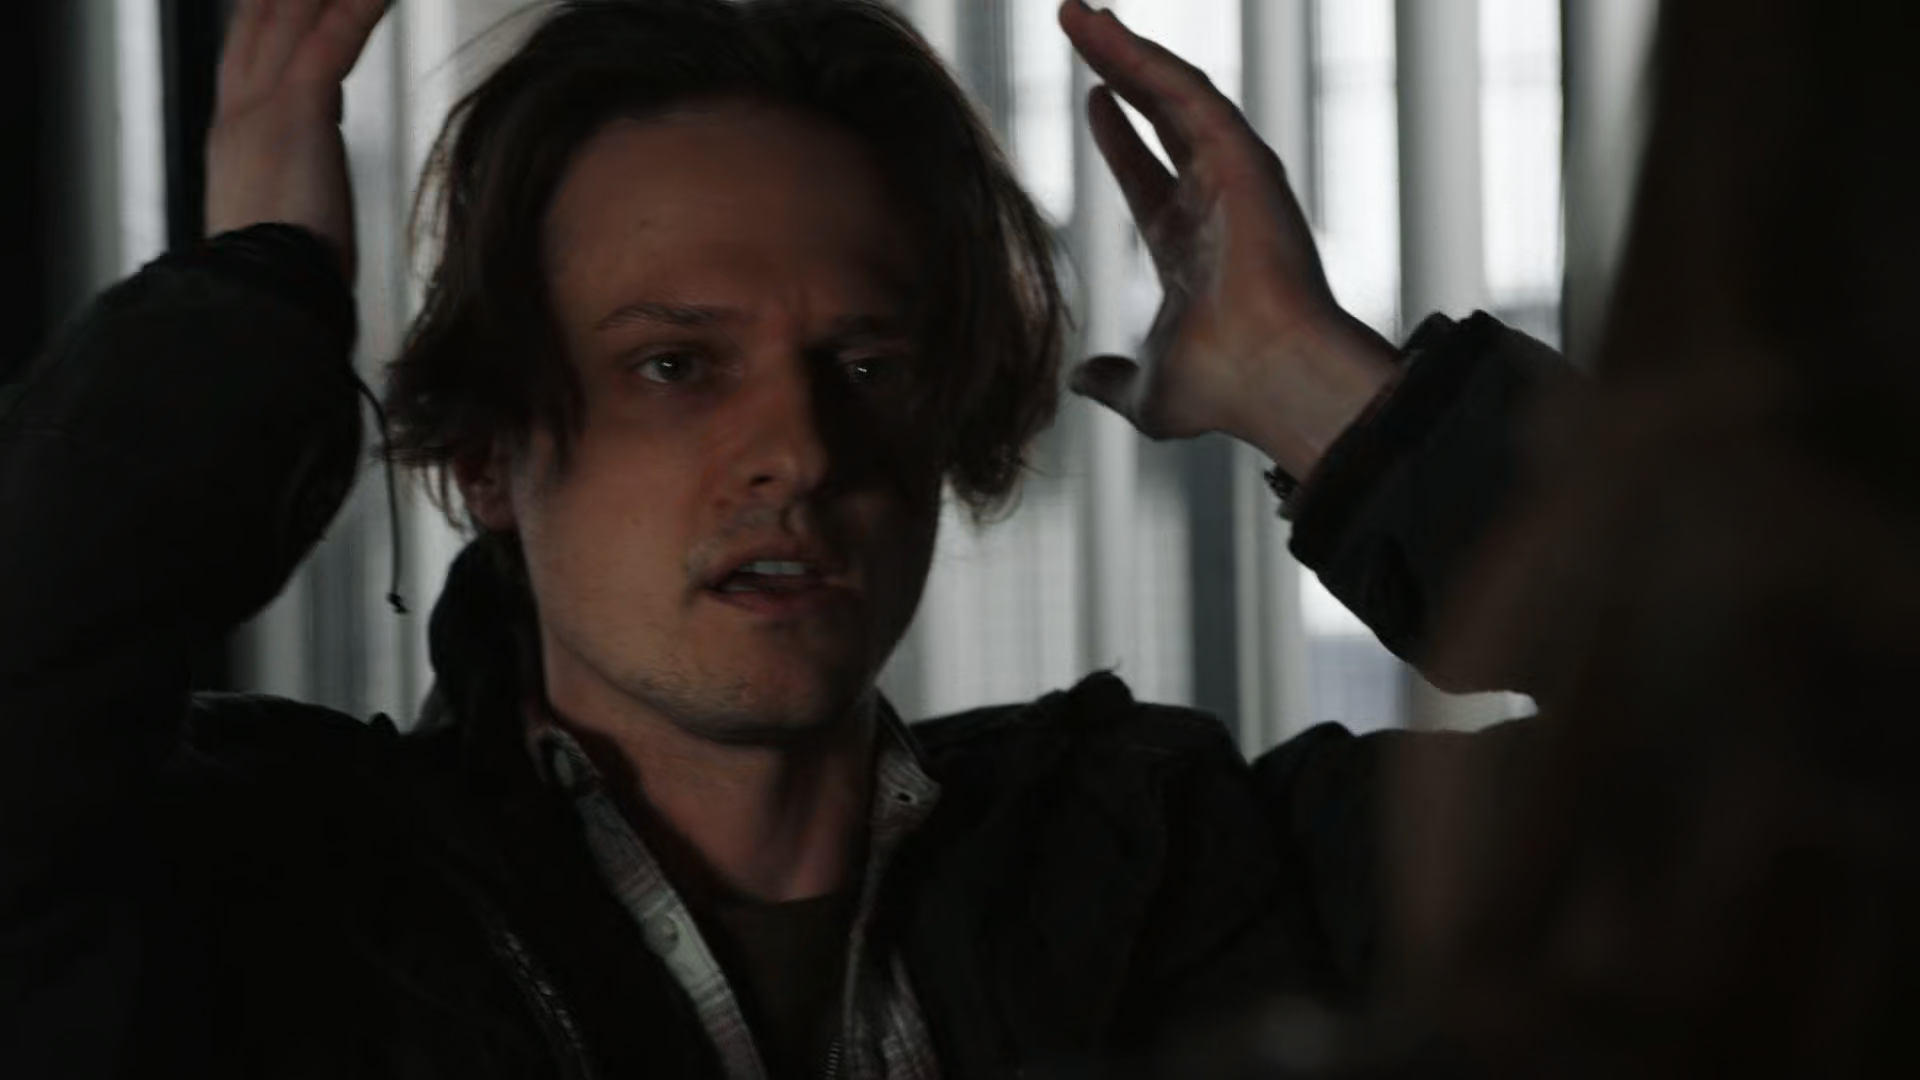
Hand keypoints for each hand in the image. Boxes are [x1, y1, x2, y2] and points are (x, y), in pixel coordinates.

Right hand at [204, 0, 388, 280]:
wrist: (259, 301)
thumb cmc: (283, 281)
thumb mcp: (285, 221)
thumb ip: (297, 184)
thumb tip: (316, 180)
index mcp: (236, 138)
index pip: (252, 52)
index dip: (274, 12)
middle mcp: (239, 110)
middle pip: (262, 17)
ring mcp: (260, 107)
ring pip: (290, 14)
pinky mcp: (294, 114)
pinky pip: (331, 40)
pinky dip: (358, 7)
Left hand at [1059, 0, 1396, 481]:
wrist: (1270, 379)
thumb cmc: (1222, 391)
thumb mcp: (1146, 392)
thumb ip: (1113, 381)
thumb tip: (1078, 380)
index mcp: (1191, 246)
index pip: (1149, 173)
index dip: (1119, 138)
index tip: (1092, 102)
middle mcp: (1215, 202)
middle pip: (1162, 117)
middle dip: (1121, 71)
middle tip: (1083, 28)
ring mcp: (1232, 175)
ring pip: (1172, 92)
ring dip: (1122, 49)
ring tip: (1077, 13)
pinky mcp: (1241, 156)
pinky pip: (1184, 91)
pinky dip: (1141, 58)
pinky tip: (1100, 33)